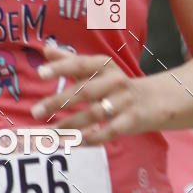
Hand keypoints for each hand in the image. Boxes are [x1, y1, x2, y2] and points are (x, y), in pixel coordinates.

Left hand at [31, 45, 156, 143]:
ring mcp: (125, 101)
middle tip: (36, 111)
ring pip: (94, 114)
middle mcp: (115, 80)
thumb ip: (70, 60)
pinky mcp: (133, 120)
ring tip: (51, 134)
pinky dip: (93, 137)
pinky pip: (111, 131)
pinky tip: (77, 143)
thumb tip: (46, 49)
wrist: (156, 100)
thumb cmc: (116, 84)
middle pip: (84, 91)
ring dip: (71, 125)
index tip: (40, 73)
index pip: (80, 64)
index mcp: (104, 64)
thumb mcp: (97, 68)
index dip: (61, 67)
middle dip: (58, 102)